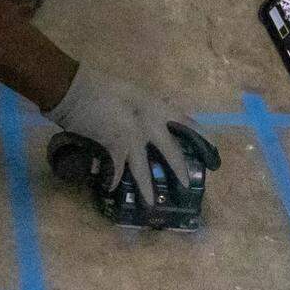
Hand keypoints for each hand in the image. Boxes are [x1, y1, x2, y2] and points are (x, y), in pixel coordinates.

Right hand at [46, 65, 215, 204]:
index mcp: (156, 107)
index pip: (186, 122)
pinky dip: (114, 179)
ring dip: (147, 187)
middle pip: (171, 153)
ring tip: (151, 202)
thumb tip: (158, 120)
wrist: (77, 91)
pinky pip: (117, 170)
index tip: (212, 150)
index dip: (201, 136)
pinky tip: (112, 187)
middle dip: (179, 171)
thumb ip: (148, 106)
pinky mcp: (113, 149)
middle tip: (184, 186)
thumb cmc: (103, 87)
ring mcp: (131, 140)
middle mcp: (149, 126)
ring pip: (143, 170)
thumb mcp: (133, 92)